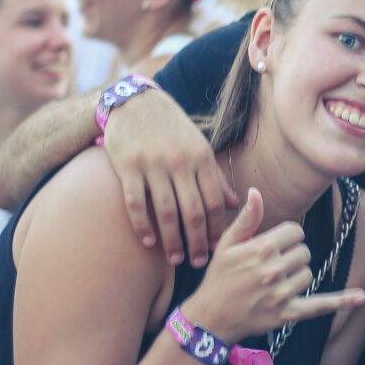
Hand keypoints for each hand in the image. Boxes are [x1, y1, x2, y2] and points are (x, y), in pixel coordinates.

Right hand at [104, 88, 240, 265]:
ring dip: (172, 240)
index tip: (217, 248)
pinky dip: (142, 226)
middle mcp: (180, 161)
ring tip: (175, 258)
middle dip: (197, 242)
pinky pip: (135, 203)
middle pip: (193, 212)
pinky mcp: (127, 166)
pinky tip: (148, 242)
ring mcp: (153, 164)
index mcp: (202, 157)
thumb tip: (236, 204)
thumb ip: (216, 177)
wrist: (134, 102)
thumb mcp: (199, 146)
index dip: (217, 228)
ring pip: (165, 212)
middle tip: (198, 262)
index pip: (215, 201)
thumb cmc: (171, 128)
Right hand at [186, 189, 364, 339]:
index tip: (273, 246)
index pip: (296, 232)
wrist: (211, 318)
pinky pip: (320, 305)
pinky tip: (362, 298)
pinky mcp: (287, 313)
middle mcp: (272, 270)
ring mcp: (281, 293)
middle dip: (291, 256)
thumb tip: (256, 192)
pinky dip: (342, 301)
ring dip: (297, 276)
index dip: (286, 237)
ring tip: (273, 284)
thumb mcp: (226, 244)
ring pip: (308, 274)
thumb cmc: (219, 277)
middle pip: (304, 252)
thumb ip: (246, 219)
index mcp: (260, 248)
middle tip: (269, 267)